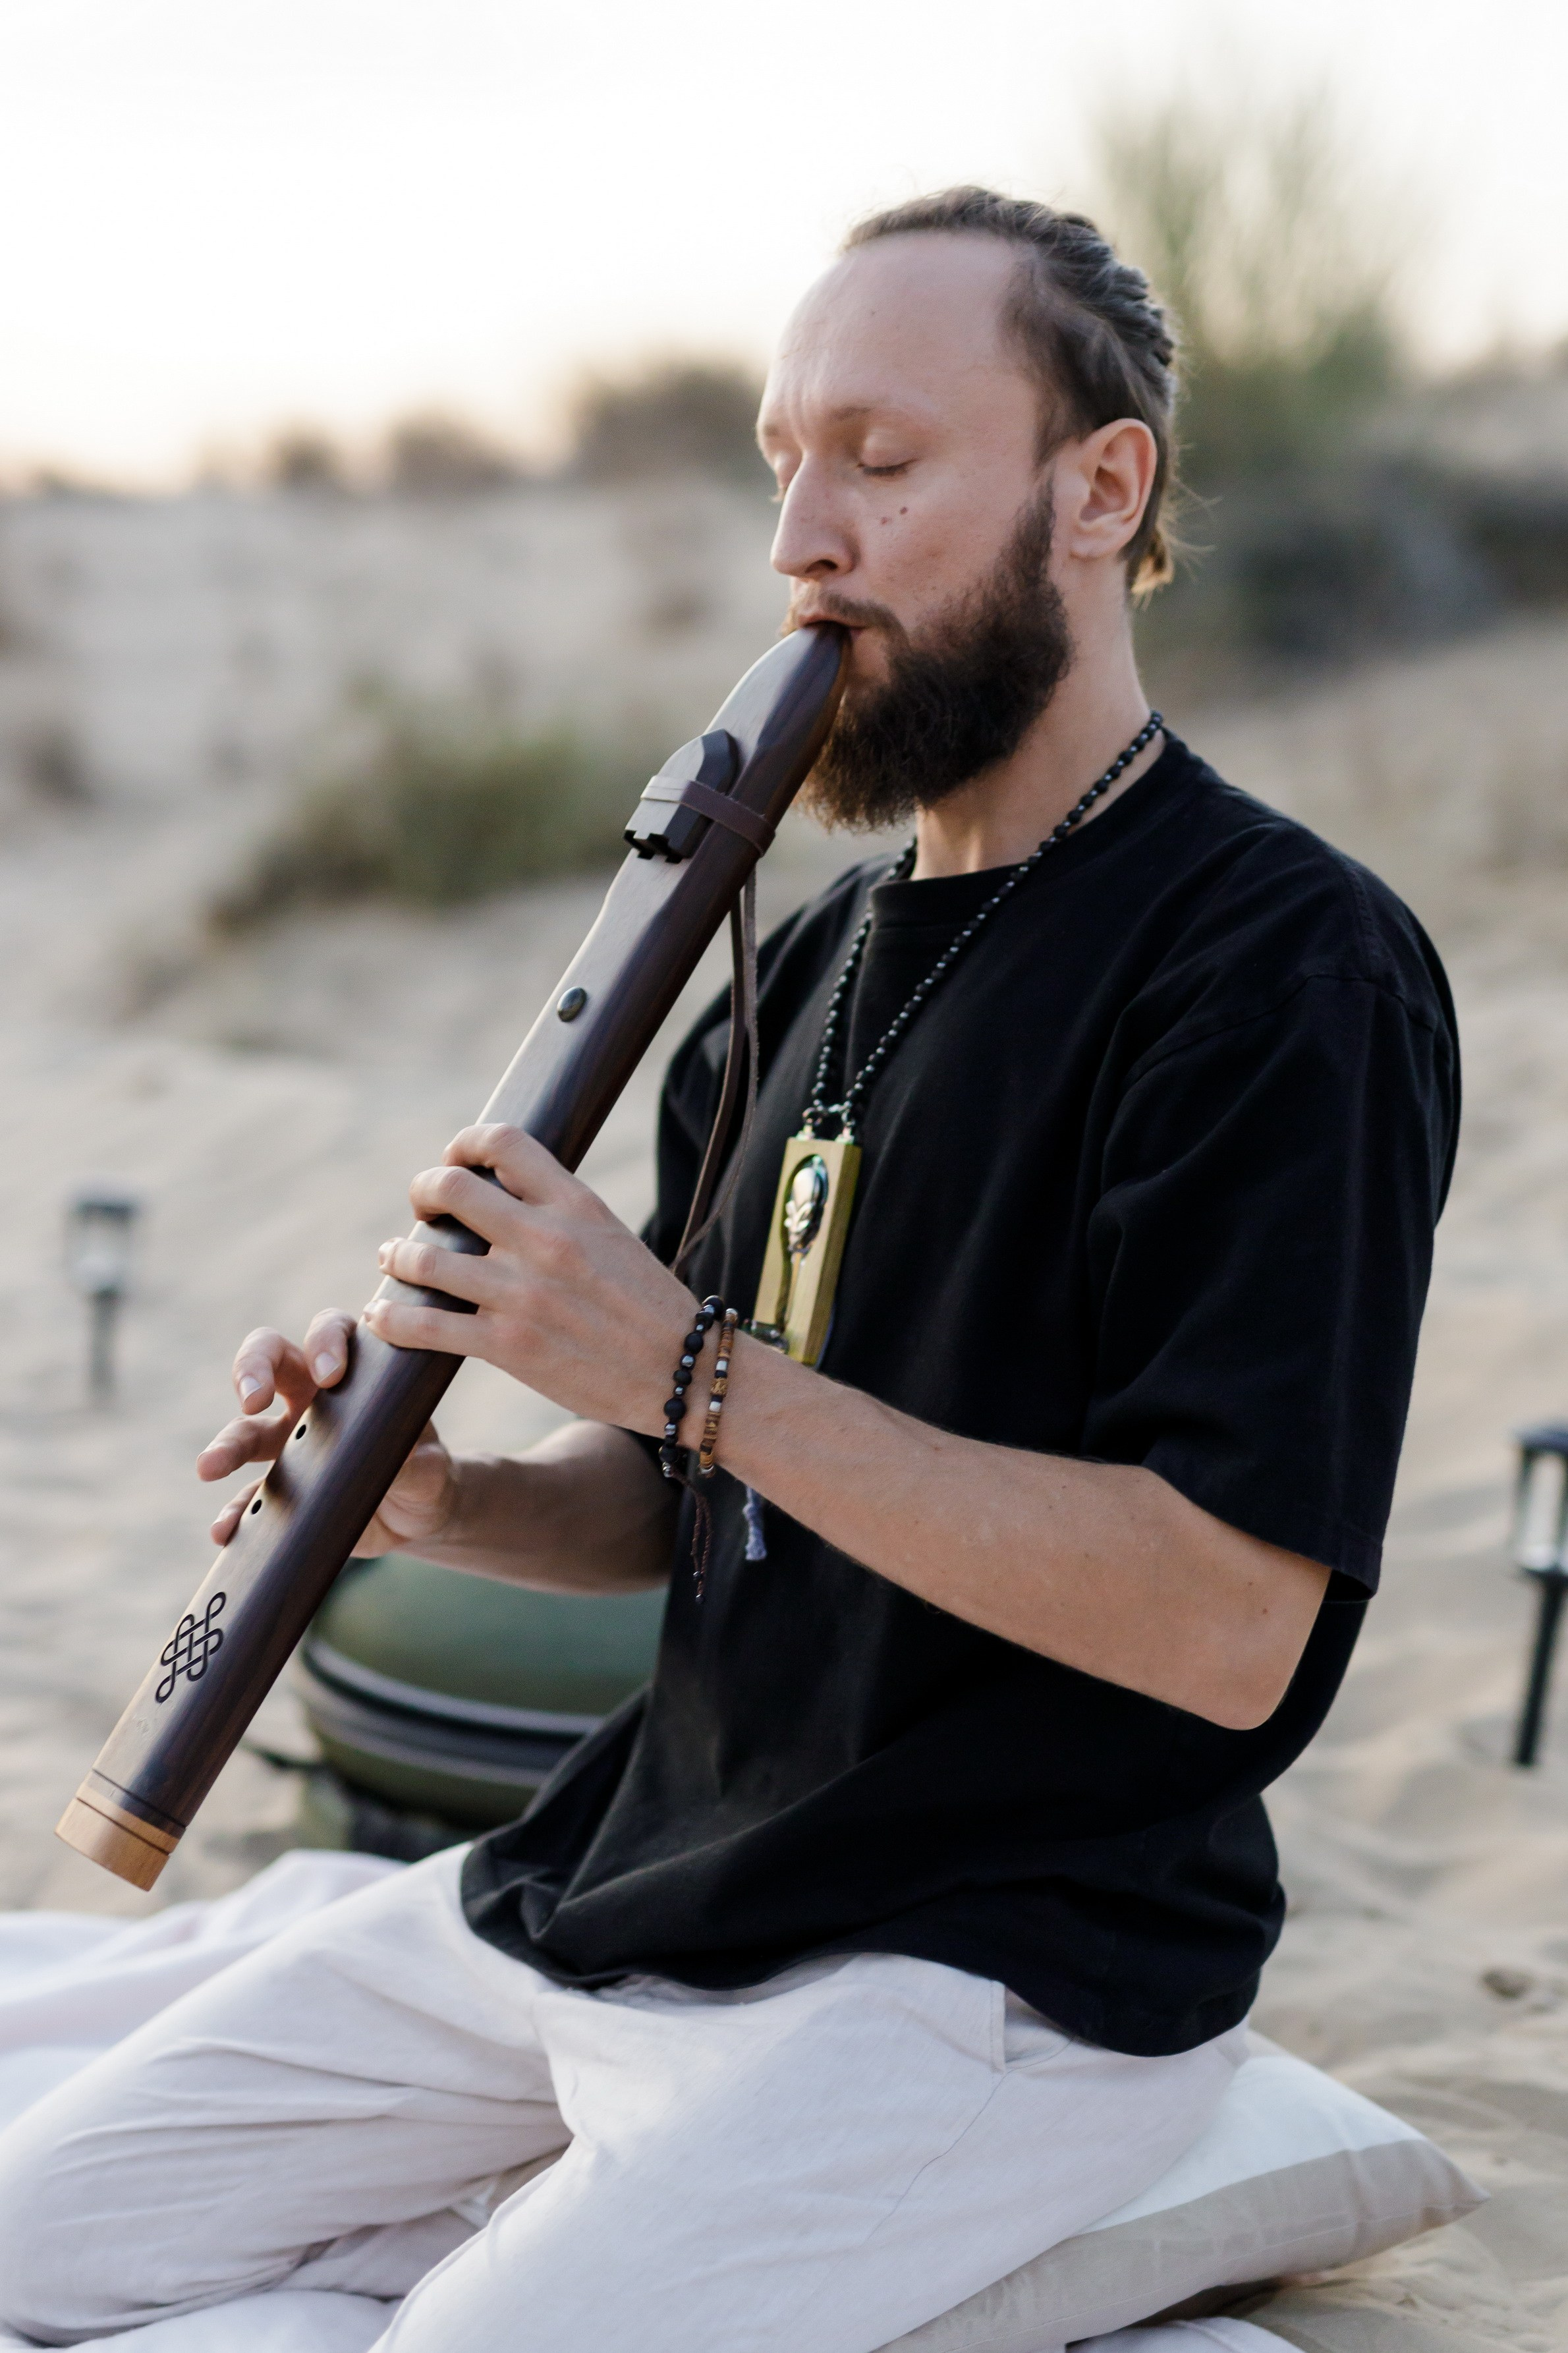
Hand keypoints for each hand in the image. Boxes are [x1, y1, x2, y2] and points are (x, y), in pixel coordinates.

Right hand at [196, 1308, 457, 1553]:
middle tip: (252, 1399)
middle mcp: (311, 1399)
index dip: (324, 1342)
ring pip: (244, 1429)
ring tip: (209, 1467)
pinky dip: (233, 1512)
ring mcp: (287, 1444)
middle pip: (268, 1357)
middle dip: (253, 1369)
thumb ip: (421, 1462)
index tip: (330, 1373)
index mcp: (352, 1376)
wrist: (414, 1519)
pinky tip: (225, 1529)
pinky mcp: (277, 1491)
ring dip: (224, 1445)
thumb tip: (403, 1457)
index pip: (330, 1332)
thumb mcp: (431, 1468)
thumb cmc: (424, 1472)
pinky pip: (246, 1497)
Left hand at [367, 1123, 701, 1434]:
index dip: (464, 1144)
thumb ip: (561, 1212)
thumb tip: (504, 1195)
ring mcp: (524, 1294)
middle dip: (423, 1192)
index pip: (503, 1141)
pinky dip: (391, 1319)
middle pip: (452, 1188)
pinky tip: (382, 1316)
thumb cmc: (648, 1307)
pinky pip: (425, 1326)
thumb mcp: (611, 1237)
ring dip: (398, 1257)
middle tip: (422, 1210)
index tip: (456, 1161)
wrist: (685, 1374)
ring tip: (393, 1260)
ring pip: (426, 1258)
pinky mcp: (509, 1346)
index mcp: (577, 1204)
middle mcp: (547, 1240)